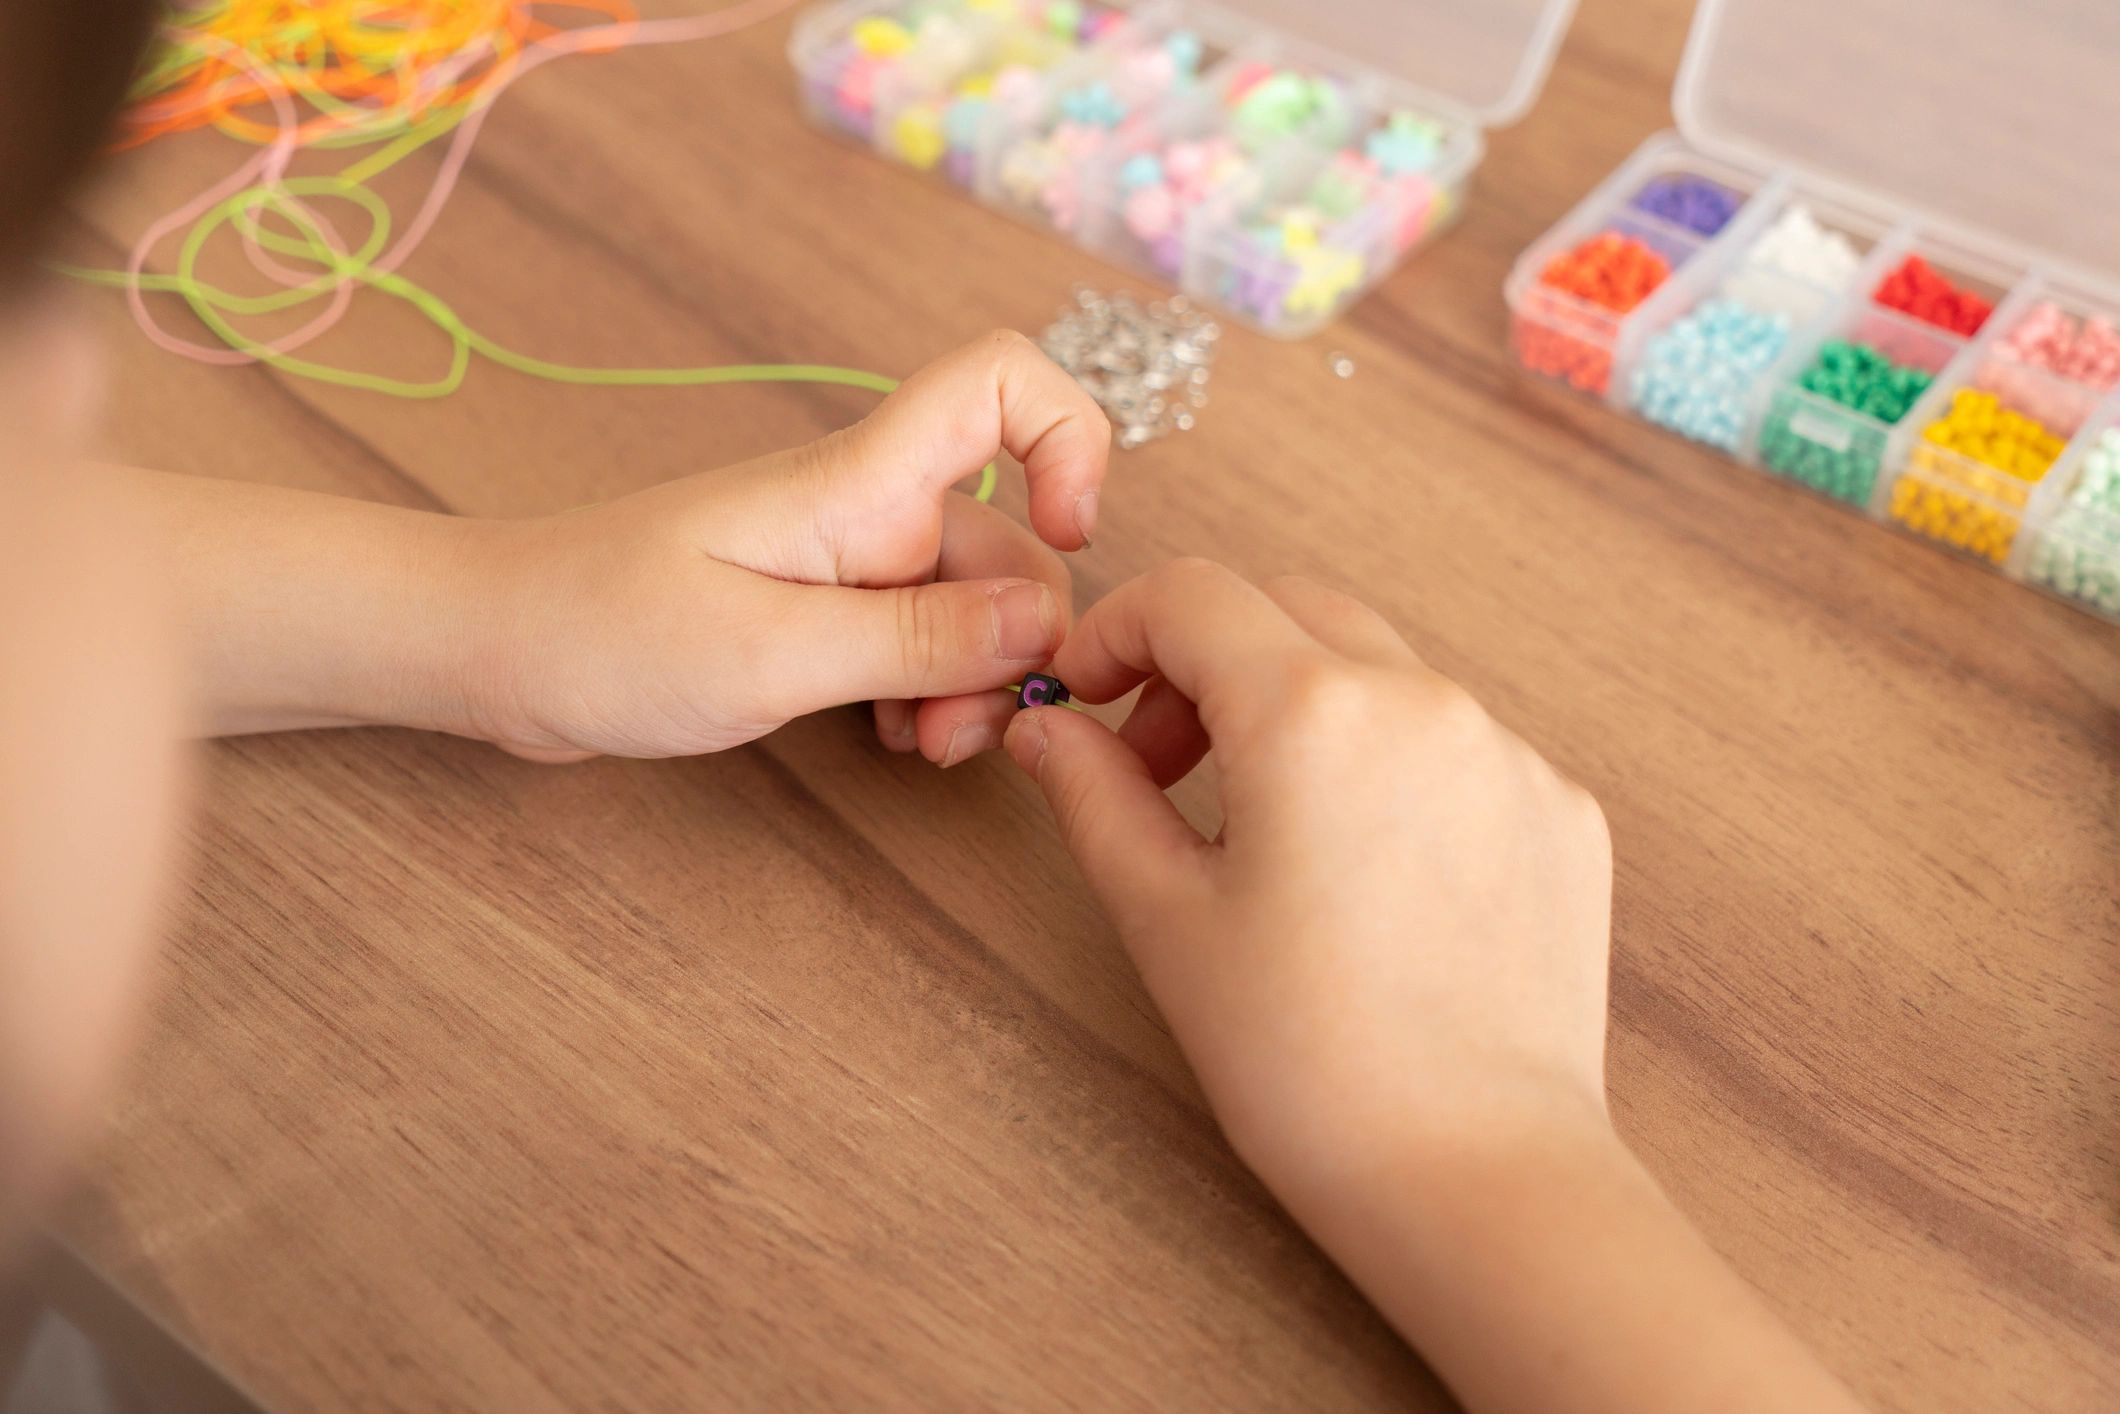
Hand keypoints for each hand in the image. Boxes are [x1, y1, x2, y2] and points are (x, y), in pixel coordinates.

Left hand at [471, 330, 1108, 761]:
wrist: (495, 650)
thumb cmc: (605, 635)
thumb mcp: (771, 653)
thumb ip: (915, 638)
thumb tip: (1044, 621)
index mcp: (857, 485)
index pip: (1000, 381)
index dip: (1069, 436)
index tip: (1072, 536)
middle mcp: (865, 508)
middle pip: (1007, 538)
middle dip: (1013, 641)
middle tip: (958, 735)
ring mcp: (844, 559)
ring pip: (967, 604)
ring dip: (969, 680)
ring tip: (920, 747)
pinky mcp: (819, 608)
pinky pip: (917, 638)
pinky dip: (925, 689)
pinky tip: (888, 734)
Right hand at [996, 559, 1612, 1187]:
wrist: (1477, 1176)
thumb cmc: (1309, 1065)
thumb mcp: (1166, 918)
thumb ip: (1095, 795)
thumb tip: (1049, 730)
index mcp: (1311, 713)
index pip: (1191, 595)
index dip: (1114, 631)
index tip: (1084, 695)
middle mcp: (1423, 701)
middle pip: (1287, 609)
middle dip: (1203, 663)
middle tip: (1157, 765)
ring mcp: (1508, 752)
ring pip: (1376, 669)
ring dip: (1298, 706)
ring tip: (1261, 828)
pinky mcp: (1561, 809)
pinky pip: (1454, 741)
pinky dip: (1386, 764)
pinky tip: (1361, 873)